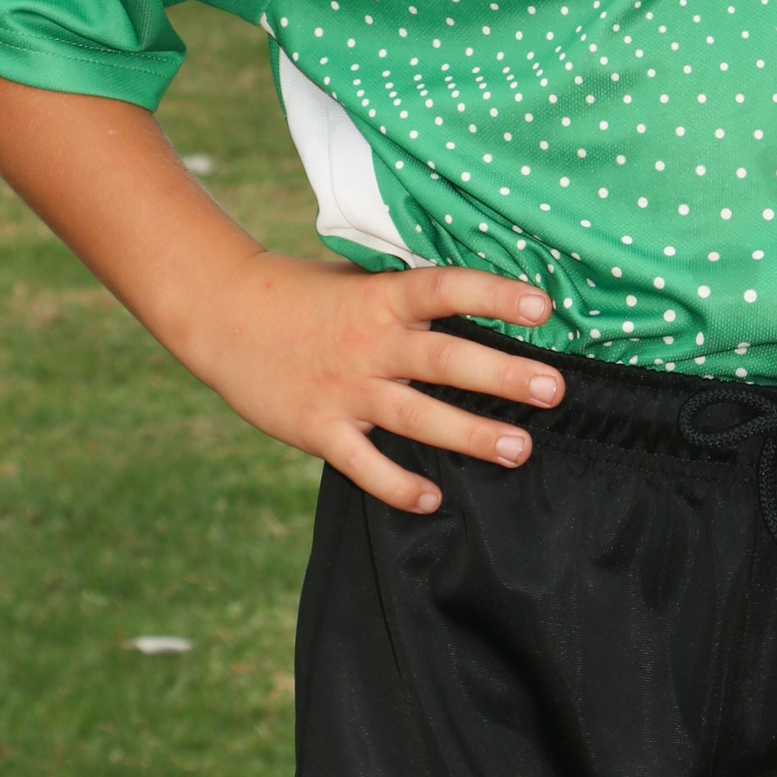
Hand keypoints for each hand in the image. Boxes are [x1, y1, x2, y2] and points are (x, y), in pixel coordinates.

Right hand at [0, 12, 564, 515]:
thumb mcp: (360, 277)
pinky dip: (397, 485)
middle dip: (504, 376)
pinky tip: (433, 498)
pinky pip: (365, 464)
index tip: (544, 306)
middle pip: (446, 360)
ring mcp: (345, 390)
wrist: (220, 315)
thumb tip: (485, 287)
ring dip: (471, 435)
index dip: (496, 295)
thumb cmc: (306, 293)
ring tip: (520, 450)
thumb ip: (413, 290)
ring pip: (418, 417)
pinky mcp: (319, 428)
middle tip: (556, 389)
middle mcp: (371, 344)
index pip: (448, 289)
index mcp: (382, 298)